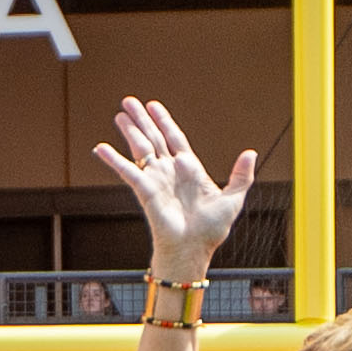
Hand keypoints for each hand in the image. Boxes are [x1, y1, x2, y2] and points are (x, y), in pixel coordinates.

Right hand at [92, 96, 255, 287]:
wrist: (193, 249)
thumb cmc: (211, 230)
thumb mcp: (233, 199)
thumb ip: (241, 176)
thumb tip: (250, 152)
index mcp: (190, 170)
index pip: (174, 138)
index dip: (164, 121)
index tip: (154, 106)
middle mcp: (170, 171)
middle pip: (154, 137)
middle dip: (142, 119)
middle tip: (129, 101)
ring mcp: (156, 179)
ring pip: (141, 148)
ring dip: (130, 130)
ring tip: (120, 114)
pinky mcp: (145, 191)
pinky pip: (127, 171)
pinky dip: (114, 159)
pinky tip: (101, 148)